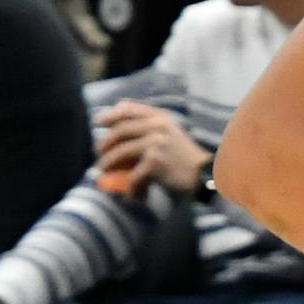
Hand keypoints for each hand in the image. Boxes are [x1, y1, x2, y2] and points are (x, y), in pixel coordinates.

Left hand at [96, 101, 210, 195]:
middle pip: (120, 131)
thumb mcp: (173, 134)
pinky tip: (133, 194)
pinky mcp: (154, 162)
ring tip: (105, 172)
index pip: (129, 109)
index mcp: (161, 118)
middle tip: (98, 154)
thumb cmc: (187, 158)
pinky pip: (133, 175)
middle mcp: (157, 127)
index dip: (110, 114)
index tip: (98, 121)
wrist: (205, 175)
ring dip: (109, 164)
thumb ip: (153, 128)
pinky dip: (130, 187)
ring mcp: (155, 143)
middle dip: (105, 144)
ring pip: (121, 152)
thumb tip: (122, 128)